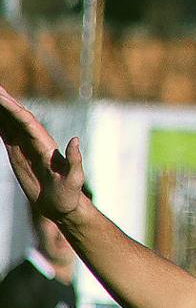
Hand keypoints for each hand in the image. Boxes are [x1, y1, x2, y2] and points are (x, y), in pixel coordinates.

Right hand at [0, 86, 87, 219]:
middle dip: (5, 101)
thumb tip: (76, 139)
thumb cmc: (70, 195)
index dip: (12, 108)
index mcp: (45, 144)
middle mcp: (35, 141)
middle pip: (18, 116)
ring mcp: (26, 146)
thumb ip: (75, 161)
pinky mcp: (19, 153)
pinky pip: (6, 133)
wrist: (63, 206)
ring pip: (11, 122)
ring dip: (1, 108)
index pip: (27, 121)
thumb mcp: (74, 179)